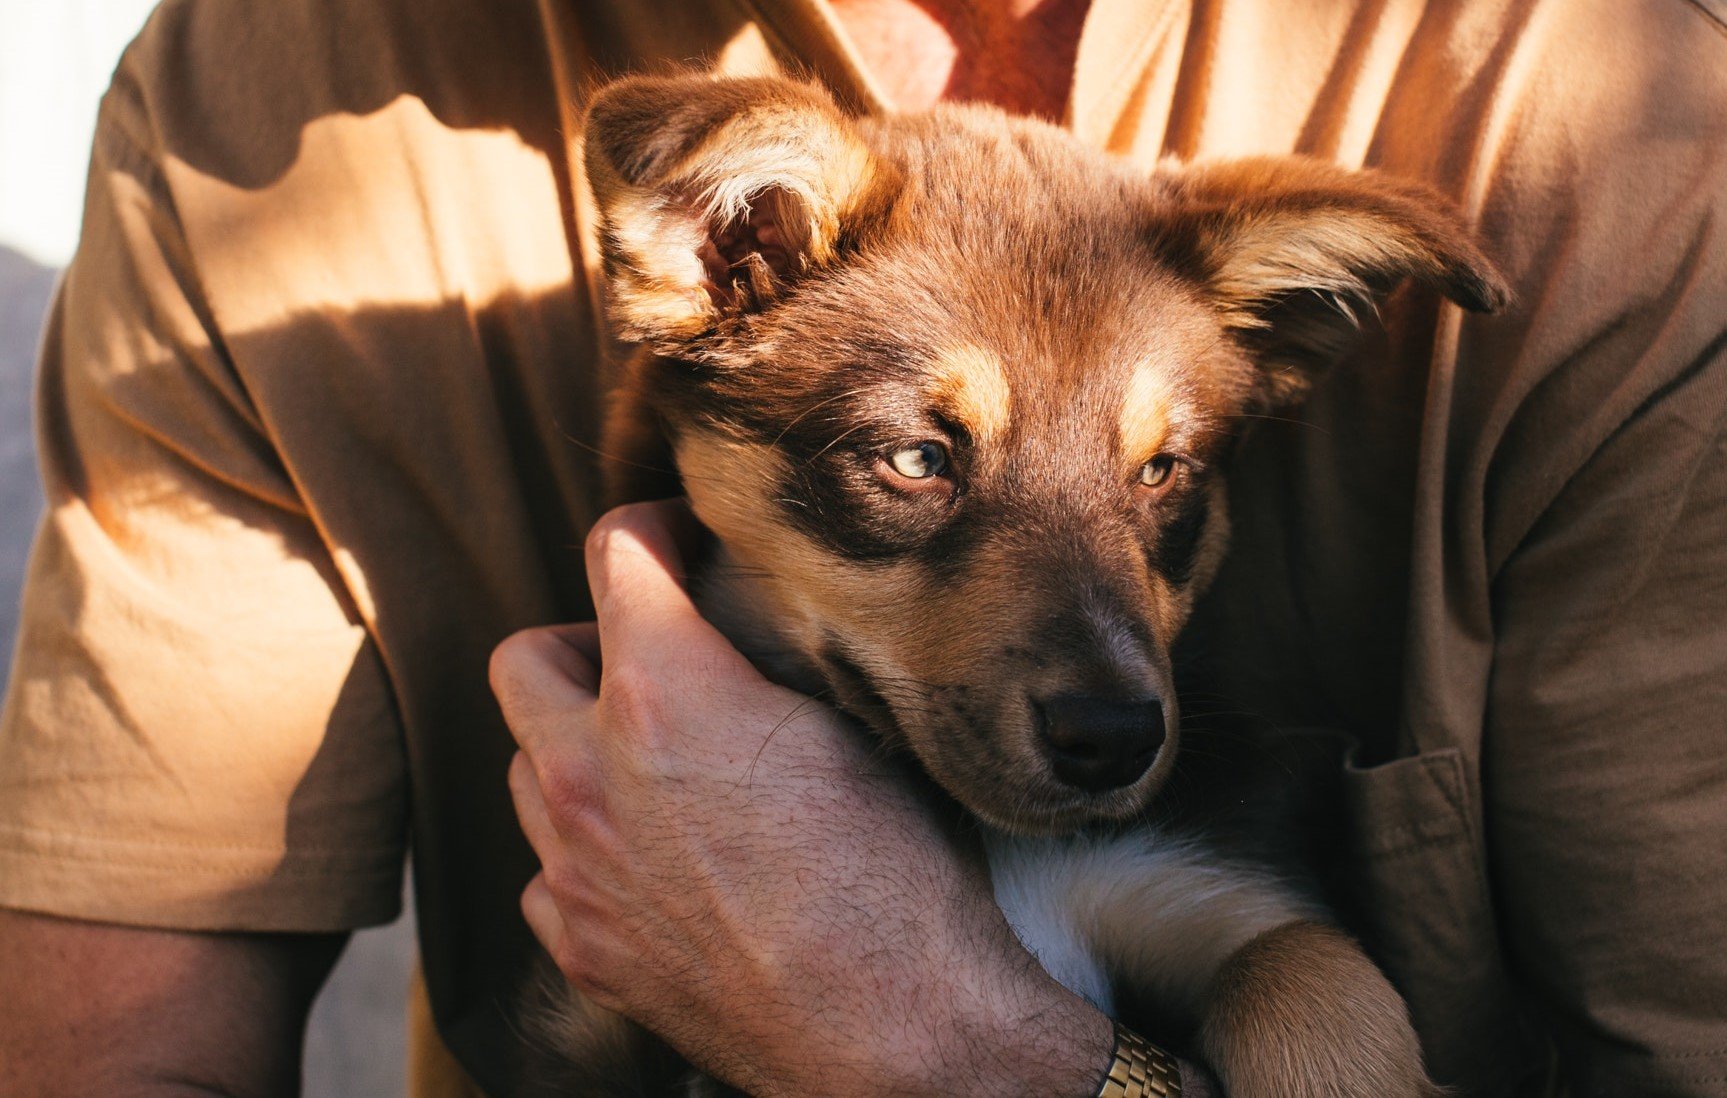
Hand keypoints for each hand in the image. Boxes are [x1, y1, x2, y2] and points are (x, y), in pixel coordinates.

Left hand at [492, 500, 1111, 1096]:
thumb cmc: (897, 876)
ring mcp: (574, 868)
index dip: (653, 528)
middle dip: (581, 644)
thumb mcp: (853, 729)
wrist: (896, 1030)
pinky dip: (585, 852)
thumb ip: (771, 662)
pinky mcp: (581, 949)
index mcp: (665, 692)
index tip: (680, 542)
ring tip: (657, 771)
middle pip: (525, 659)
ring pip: (526, 768)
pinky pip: (546, 870)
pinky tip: (656, 864)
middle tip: (650, 664)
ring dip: (576, 750)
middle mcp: (591, 771)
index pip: (615, 551)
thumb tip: (748, 626)